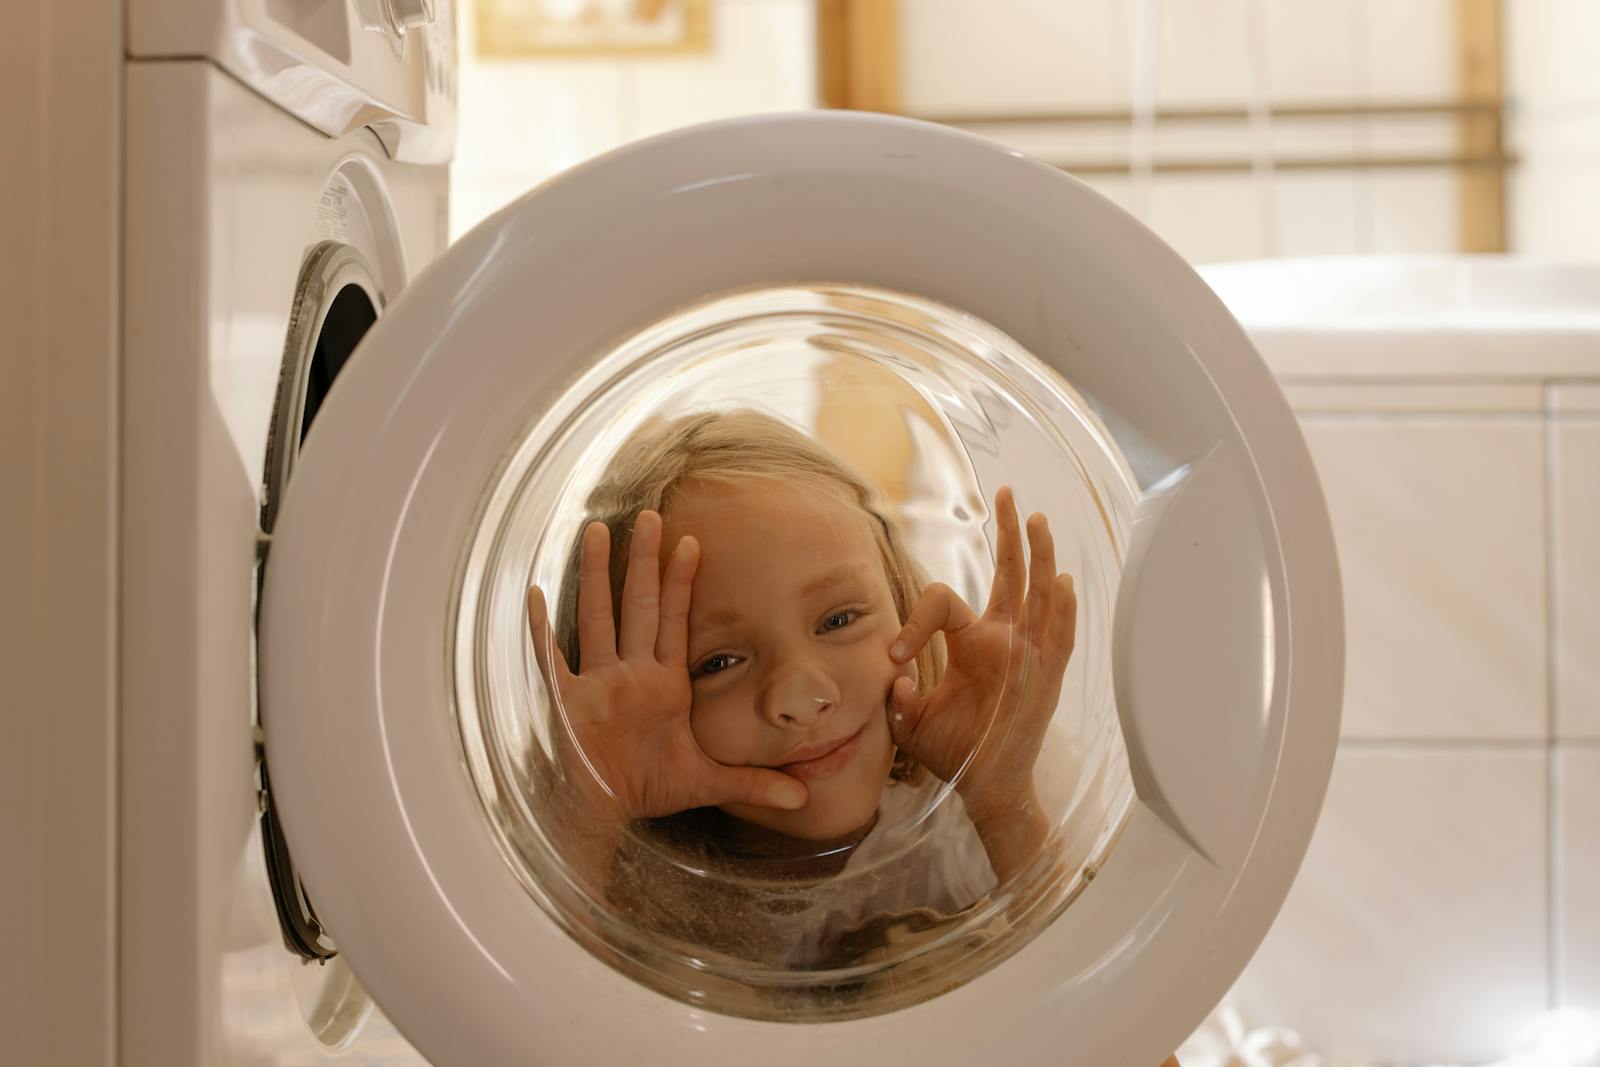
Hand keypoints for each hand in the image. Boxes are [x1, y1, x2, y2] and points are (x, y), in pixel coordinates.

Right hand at [525, 511, 808, 820]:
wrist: (601, 815)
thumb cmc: (645, 790)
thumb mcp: (708, 783)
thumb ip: (754, 784)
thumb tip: (803, 799)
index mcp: (663, 684)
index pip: (675, 621)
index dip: (682, 583)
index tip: (692, 542)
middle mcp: (630, 674)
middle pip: (638, 606)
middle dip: (644, 562)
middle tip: (650, 515)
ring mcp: (596, 683)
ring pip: (597, 617)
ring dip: (596, 576)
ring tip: (597, 531)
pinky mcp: (566, 701)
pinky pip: (551, 657)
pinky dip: (541, 629)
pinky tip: (535, 593)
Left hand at [886, 485, 1076, 816]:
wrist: (985, 789)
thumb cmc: (954, 752)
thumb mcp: (913, 719)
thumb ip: (898, 694)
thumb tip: (894, 674)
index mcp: (973, 643)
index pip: (943, 602)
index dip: (914, 621)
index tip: (895, 659)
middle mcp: (1005, 640)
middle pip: (1010, 575)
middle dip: (1009, 534)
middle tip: (1006, 494)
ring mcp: (1029, 655)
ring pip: (1037, 595)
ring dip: (1037, 557)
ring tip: (1036, 519)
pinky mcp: (1046, 679)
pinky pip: (1059, 639)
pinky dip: (1062, 611)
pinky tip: (1062, 579)